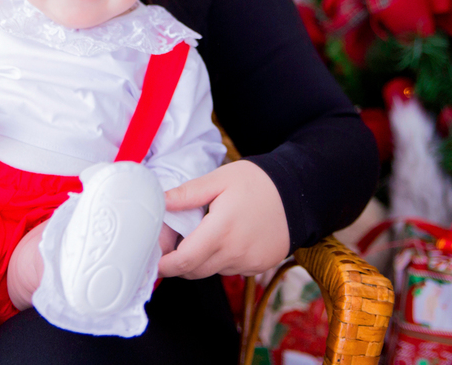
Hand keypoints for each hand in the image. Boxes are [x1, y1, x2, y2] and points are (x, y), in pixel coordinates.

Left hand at [158, 160, 289, 278]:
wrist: (298, 193)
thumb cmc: (257, 182)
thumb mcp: (219, 179)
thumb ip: (187, 194)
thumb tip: (159, 201)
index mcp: (221, 230)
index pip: (184, 261)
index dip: (165, 264)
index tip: (154, 258)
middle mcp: (235, 252)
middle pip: (194, 271)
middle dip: (177, 262)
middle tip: (173, 239)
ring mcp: (249, 263)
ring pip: (211, 271)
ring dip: (199, 260)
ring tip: (201, 233)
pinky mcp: (259, 266)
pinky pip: (229, 269)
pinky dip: (219, 259)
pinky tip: (224, 238)